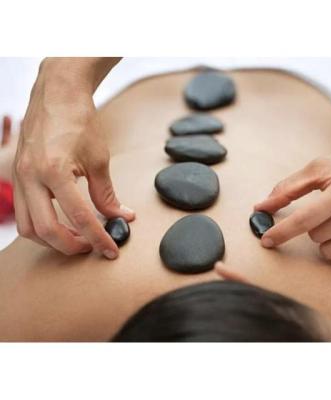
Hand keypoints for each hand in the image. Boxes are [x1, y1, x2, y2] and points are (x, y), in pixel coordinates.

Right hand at [13, 58, 133, 258]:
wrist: (57, 95)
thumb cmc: (79, 122)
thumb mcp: (98, 159)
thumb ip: (106, 193)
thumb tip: (121, 216)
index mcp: (54, 170)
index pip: (79, 217)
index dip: (98, 238)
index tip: (110, 251)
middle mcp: (30, 176)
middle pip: (45, 230)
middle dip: (71, 246)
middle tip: (92, 247)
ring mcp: (19, 176)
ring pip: (28, 226)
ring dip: (52, 239)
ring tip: (77, 238)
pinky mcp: (17, 175)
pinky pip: (23, 212)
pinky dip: (41, 225)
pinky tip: (60, 222)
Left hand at [255, 139, 330, 258]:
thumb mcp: (321, 166)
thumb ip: (288, 188)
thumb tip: (261, 207)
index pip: (305, 219)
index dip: (282, 231)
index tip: (266, 241)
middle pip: (315, 235)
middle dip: (311, 224)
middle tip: (325, 207)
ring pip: (329, 249)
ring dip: (324, 235)